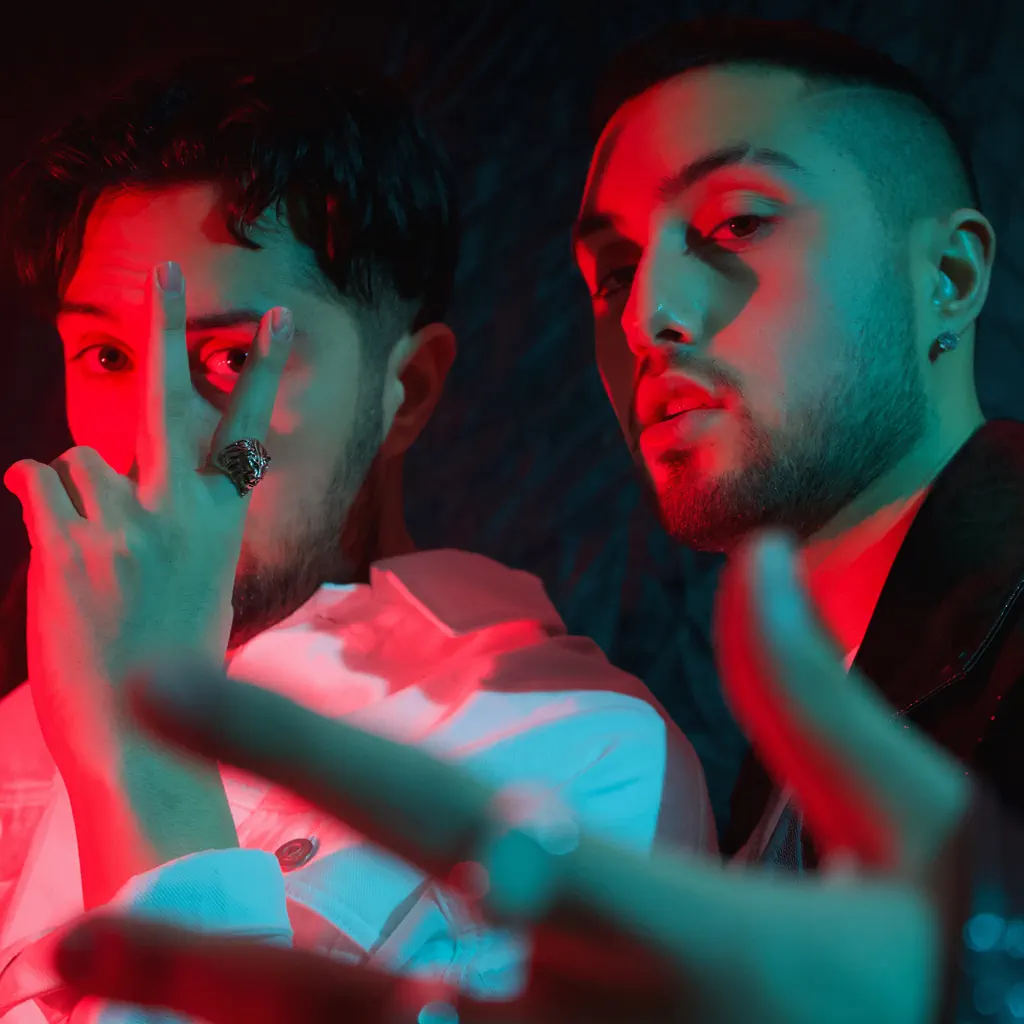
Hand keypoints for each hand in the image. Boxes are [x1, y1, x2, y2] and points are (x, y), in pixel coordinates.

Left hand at [3, 262, 293, 783]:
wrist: (146, 739)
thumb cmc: (176, 665)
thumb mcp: (203, 589)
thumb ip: (178, 527)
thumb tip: (124, 480)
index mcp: (221, 523)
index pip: (245, 428)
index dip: (258, 366)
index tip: (271, 315)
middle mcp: (178, 512)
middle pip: (167, 398)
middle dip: (170, 325)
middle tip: (169, 268)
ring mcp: (123, 525)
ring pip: (77, 457)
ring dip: (73, 492)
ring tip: (86, 551)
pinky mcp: (68, 545)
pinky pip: (33, 480)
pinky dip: (32, 499)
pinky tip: (47, 533)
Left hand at [52, 532, 971, 1022]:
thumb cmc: (952, 988)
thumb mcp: (928, 838)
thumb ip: (815, 700)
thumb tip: (757, 555)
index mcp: (663, 922)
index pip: (448, 814)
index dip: (303, 748)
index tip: (171, 685)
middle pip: (356, 997)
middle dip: (202, 968)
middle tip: (63, 941)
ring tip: (105, 1010)